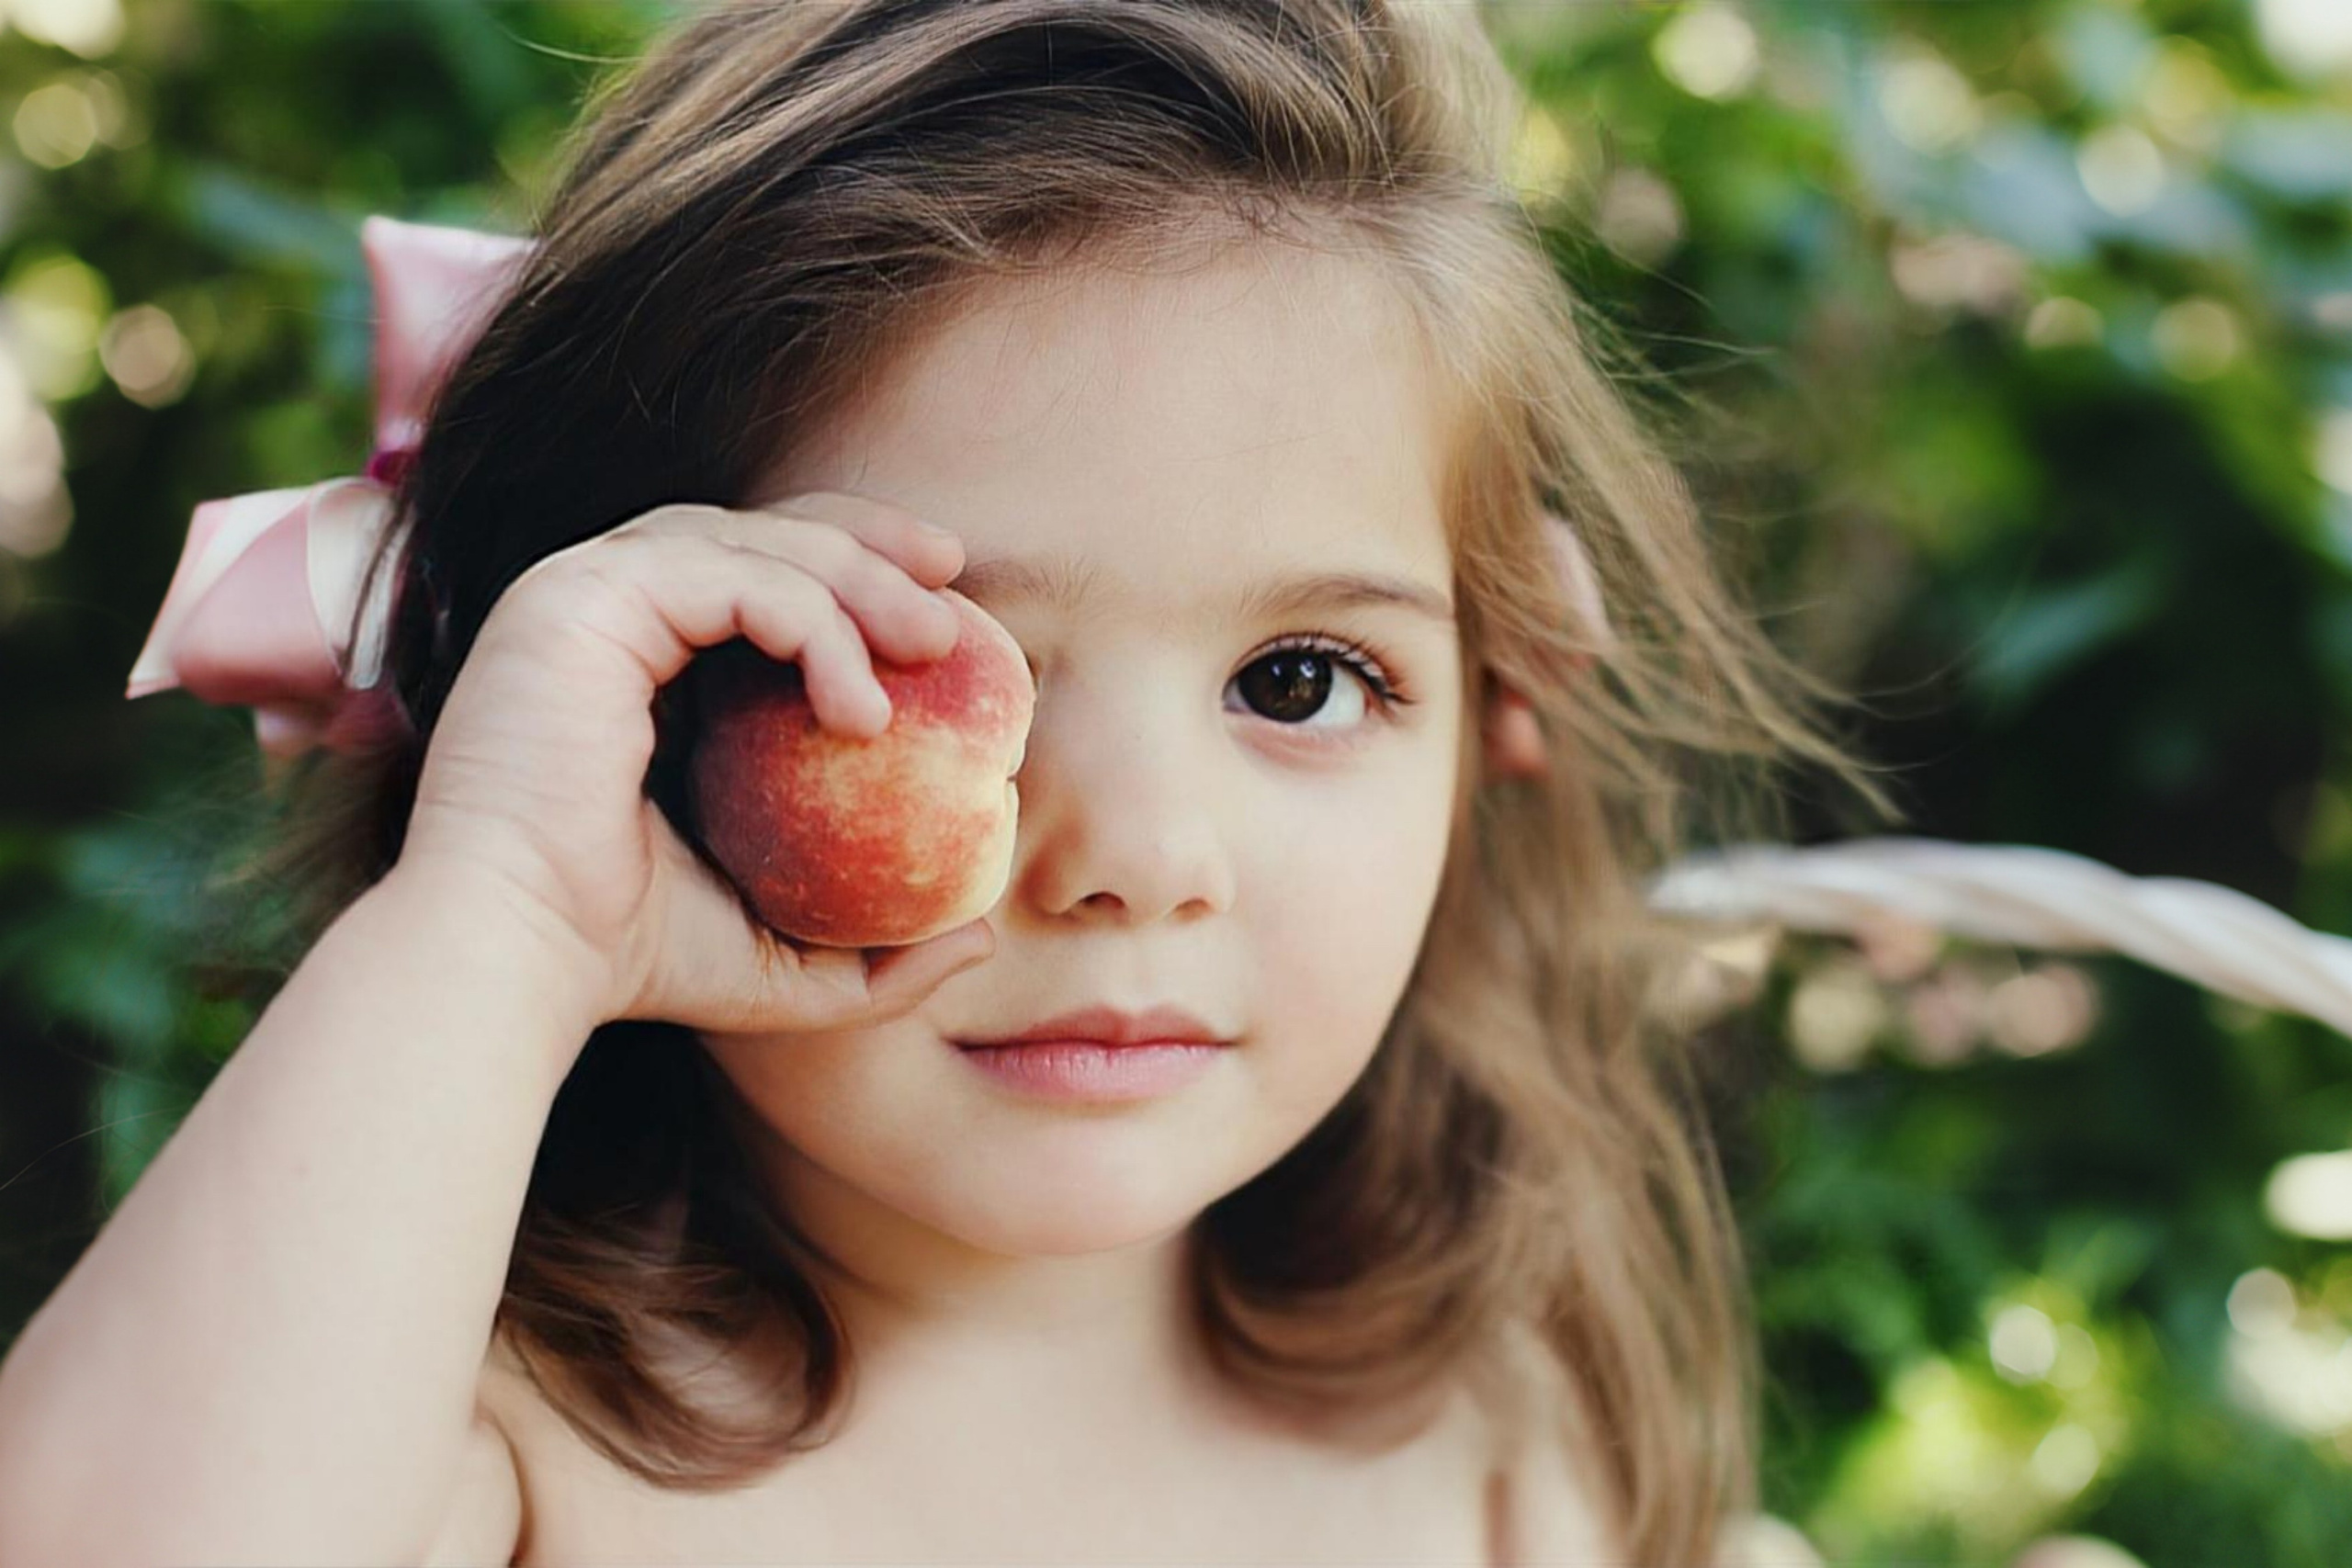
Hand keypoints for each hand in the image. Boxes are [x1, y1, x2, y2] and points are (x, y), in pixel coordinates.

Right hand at [395, 492, 993, 1036]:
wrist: (519, 960)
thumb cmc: (628, 962)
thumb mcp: (783, 959)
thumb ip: (878, 954)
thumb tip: (982, 938)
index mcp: (637, 663)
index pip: (756, 574)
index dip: (854, 570)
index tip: (946, 619)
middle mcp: (602, 610)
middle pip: (757, 527)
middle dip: (869, 544)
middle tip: (956, 589)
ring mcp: (583, 593)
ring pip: (752, 538)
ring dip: (860, 580)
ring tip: (937, 652)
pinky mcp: (581, 598)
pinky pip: (732, 576)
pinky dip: (815, 625)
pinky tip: (865, 716)